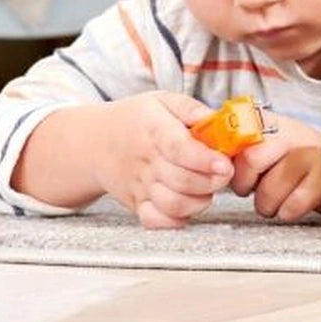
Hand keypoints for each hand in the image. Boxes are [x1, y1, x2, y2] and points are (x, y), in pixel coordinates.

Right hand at [93, 91, 234, 229]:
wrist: (95, 143)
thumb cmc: (135, 121)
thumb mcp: (161, 101)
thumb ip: (191, 109)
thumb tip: (219, 120)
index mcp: (153, 129)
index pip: (179, 148)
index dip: (205, 159)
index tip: (224, 164)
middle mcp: (145, 160)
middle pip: (182, 180)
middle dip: (212, 181)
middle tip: (225, 173)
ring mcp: (140, 185)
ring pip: (173, 204)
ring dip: (199, 201)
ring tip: (208, 187)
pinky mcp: (137, 204)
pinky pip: (156, 220)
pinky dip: (176, 220)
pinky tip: (188, 206)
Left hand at [230, 114, 320, 221]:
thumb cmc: (299, 160)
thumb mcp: (270, 142)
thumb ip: (240, 145)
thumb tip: (209, 157)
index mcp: (271, 122)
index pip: (234, 132)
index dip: (224, 157)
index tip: (224, 169)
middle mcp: (292, 133)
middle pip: (250, 160)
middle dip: (246, 184)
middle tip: (253, 187)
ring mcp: (311, 155)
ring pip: (268, 190)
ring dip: (267, 204)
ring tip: (276, 197)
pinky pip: (291, 207)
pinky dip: (287, 211)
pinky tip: (294, 202)